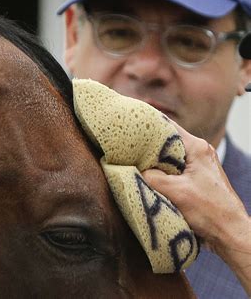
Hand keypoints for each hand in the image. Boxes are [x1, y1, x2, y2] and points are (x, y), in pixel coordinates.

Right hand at [142, 122, 250, 293]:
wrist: (231, 233)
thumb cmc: (210, 211)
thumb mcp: (175, 192)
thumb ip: (152, 177)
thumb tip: (134, 171)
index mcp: (197, 148)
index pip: (167, 126)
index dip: (147, 125)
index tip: (130, 126)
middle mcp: (200, 152)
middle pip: (167, 141)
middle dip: (148, 145)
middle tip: (127, 146)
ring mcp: (200, 165)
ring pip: (170, 156)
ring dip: (155, 161)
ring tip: (135, 161)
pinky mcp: (198, 178)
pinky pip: (175, 169)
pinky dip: (162, 172)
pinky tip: (150, 177)